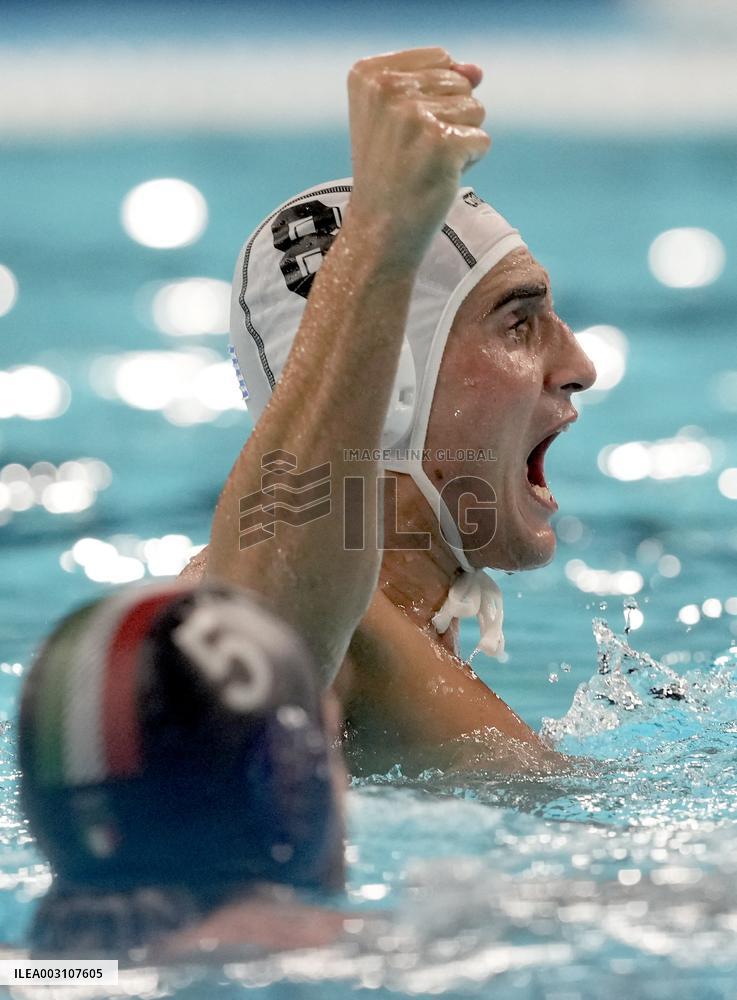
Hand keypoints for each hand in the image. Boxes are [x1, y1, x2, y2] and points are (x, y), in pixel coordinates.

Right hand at [346, 47, 489, 270]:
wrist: (378, 231)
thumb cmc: (391, 173)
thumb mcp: (399, 117)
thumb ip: (438, 80)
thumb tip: (476, 70)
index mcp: (369, 74)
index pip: (438, 58)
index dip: (433, 98)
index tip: (403, 132)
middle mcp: (387, 88)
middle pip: (459, 82)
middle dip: (449, 119)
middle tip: (415, 152)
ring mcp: (414, 115)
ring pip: (475, 108)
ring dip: (460, 140)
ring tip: (426, 164)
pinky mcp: (441, 143)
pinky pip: (482, 139)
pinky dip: (469, 161)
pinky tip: (438, 177)